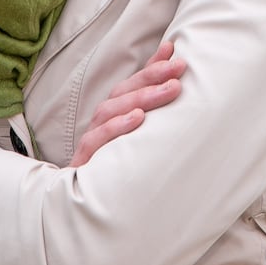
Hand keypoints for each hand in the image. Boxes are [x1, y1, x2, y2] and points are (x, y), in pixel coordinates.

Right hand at [69, 41, 184, 167]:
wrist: (87, 213)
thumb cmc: (117, 174)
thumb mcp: (139, 146)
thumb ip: (153, 119)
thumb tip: (181, 94)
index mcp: (114, 118)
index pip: (131, 85)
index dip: (151, 66)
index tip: (174, 51)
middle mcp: (101, 124)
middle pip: (123, 92)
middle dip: (152, 76)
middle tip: (180, 67)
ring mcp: (91, 142)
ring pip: (111, 110)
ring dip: (142, 97)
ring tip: (170, 89)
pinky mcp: (84, 163)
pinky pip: (97, 140)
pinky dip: (117, 127)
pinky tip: (138, 119)